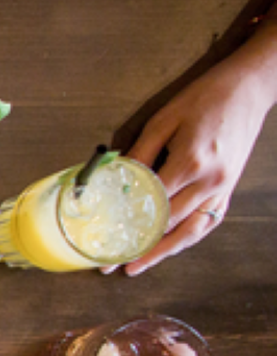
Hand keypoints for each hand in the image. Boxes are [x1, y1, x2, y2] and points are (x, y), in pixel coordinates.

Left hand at [119, 52, 276, 273]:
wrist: (248, 89)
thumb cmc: (203, 99)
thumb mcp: (163, 121)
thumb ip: (140, 154)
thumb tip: (116, 182)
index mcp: (191, 163)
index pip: (152, 204)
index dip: (126, 225)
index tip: (106, 242)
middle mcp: (210, 182)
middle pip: (169, 225)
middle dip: (139, 247)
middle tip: (112, 264)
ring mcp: (223, 188)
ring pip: (190, 231)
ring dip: (163, 252)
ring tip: (138, 266)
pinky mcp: (229, 189)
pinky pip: (208, 222)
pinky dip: (187, 238)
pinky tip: (168, 248)